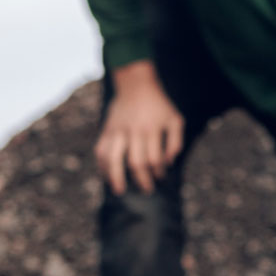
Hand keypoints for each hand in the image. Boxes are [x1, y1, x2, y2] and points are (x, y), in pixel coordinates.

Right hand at [95, 61, 184, 193]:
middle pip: (136, 162)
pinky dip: (102, 165)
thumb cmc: (159, 105)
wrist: (136, 85)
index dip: (158, 172)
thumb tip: (169, 163)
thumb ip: (176, 141)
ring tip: (120, 190)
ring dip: (116, 177)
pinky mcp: (106, 129)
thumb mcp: (175, 119)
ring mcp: (117, 131)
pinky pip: (100, 150)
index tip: (160, 177)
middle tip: (147, 190)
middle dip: (142, 180)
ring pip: (113, 159)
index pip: (154, 158)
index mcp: (151, 129)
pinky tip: (106, 176)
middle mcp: (133, 131)